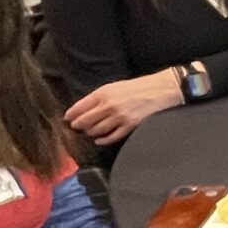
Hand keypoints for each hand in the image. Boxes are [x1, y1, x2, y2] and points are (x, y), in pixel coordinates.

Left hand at [66, 70, 183, 145]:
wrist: (160, 90)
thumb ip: (99, 97)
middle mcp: (109, 105)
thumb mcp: (115, 86)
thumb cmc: (138, 87)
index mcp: (104, 93)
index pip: (80, 107)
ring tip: (89, 132)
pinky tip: (99, 140)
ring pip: (96, 130)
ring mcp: (119, 117)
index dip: (71, 115)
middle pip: (85, 121)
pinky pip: (111, 137)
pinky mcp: (129, 126)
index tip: (67, 119)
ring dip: (90, 132)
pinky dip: (102, 140)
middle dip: (78, 126)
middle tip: (76, 128)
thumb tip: (84, 109)